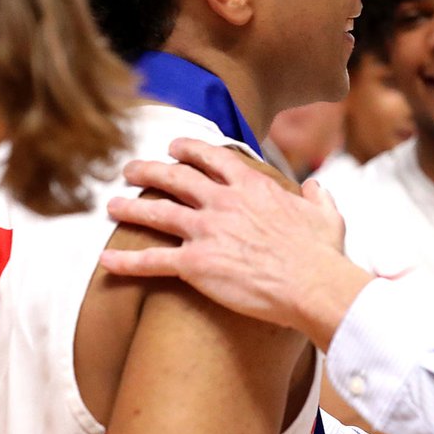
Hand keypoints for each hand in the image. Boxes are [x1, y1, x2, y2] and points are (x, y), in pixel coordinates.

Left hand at [98, 139, 370, 345]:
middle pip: (175, 178)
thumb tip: (315, 186)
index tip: (175, 147)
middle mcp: (223, 203)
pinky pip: (152, 261)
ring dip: (130, 208)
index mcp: (252, 187)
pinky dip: (126, 262)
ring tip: (112, 206)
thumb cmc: (321, 254)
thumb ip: (317, 196)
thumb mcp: (327, 215)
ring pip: (156, 213)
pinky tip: (106, 263)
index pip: (212, 158)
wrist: (313, 286)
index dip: (189, 149)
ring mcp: (206, 232)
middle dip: (149, 170)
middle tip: (131, 170)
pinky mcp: (195, 265)